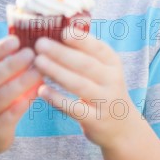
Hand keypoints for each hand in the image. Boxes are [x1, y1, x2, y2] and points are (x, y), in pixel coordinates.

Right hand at [0, 36, 42, 155]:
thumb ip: (1, 62)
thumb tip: (26, 37)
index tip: (16, 40)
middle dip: (10, 64)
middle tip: (31, 53)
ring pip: (0, 97)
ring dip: (20, 83)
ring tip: (38, 72)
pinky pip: (10, 116)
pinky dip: (23, 103)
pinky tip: (37, 92)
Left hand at [34, 30, 134, 149]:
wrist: (122, 128)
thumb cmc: (103, 90)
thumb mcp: (103, 70)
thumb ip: (84, 53)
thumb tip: (54, 31)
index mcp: (112, 63)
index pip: (98, 47)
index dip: (81, 39)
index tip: (62, 31)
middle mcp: (112, 80)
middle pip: (85, 64)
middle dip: (61, 53)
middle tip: (40, 44)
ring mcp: (105, 101)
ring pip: (80, 84)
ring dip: (57, 72)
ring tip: (38, 62)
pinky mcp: (96, 121)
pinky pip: (75, 109)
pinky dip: (58, 99)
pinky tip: (42, 90)